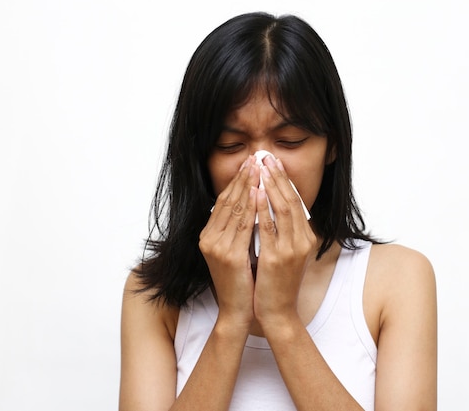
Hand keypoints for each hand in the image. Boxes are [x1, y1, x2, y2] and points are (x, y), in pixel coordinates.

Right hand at [199, 155, 259, 327]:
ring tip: (259, 168)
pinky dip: (252, 206)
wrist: (238, 311)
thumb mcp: (236, 251)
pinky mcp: (228, 255)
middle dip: (243, 178)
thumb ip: (238, 230)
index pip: (224, 202)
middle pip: (228, 201)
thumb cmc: (242, 282)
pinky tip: (259, 191)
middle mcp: (209, 239)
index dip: (236, 182)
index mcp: (209, 236)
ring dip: (248, 186)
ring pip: (235, 209)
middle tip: (255, 158)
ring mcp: (217, 246)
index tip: (249, 164)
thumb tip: (250, 205)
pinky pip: (243, 225)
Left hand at [253, 155, 316, 327]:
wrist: (277, 312)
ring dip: (270, 186)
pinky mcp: (277, 258)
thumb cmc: (278, 283)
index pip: (296, 202)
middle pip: (291, 200)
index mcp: (306, 238)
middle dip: (278, 177)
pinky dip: (261, 208)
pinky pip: (268, 227)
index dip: (284, 181)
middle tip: (267, 157)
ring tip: (261, 167)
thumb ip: (284, 232)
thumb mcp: (286, 253)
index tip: (273, 163)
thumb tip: (273, 207)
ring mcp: (291, 249)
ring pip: (282, 209)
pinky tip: (254, 193)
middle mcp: (303, 240)